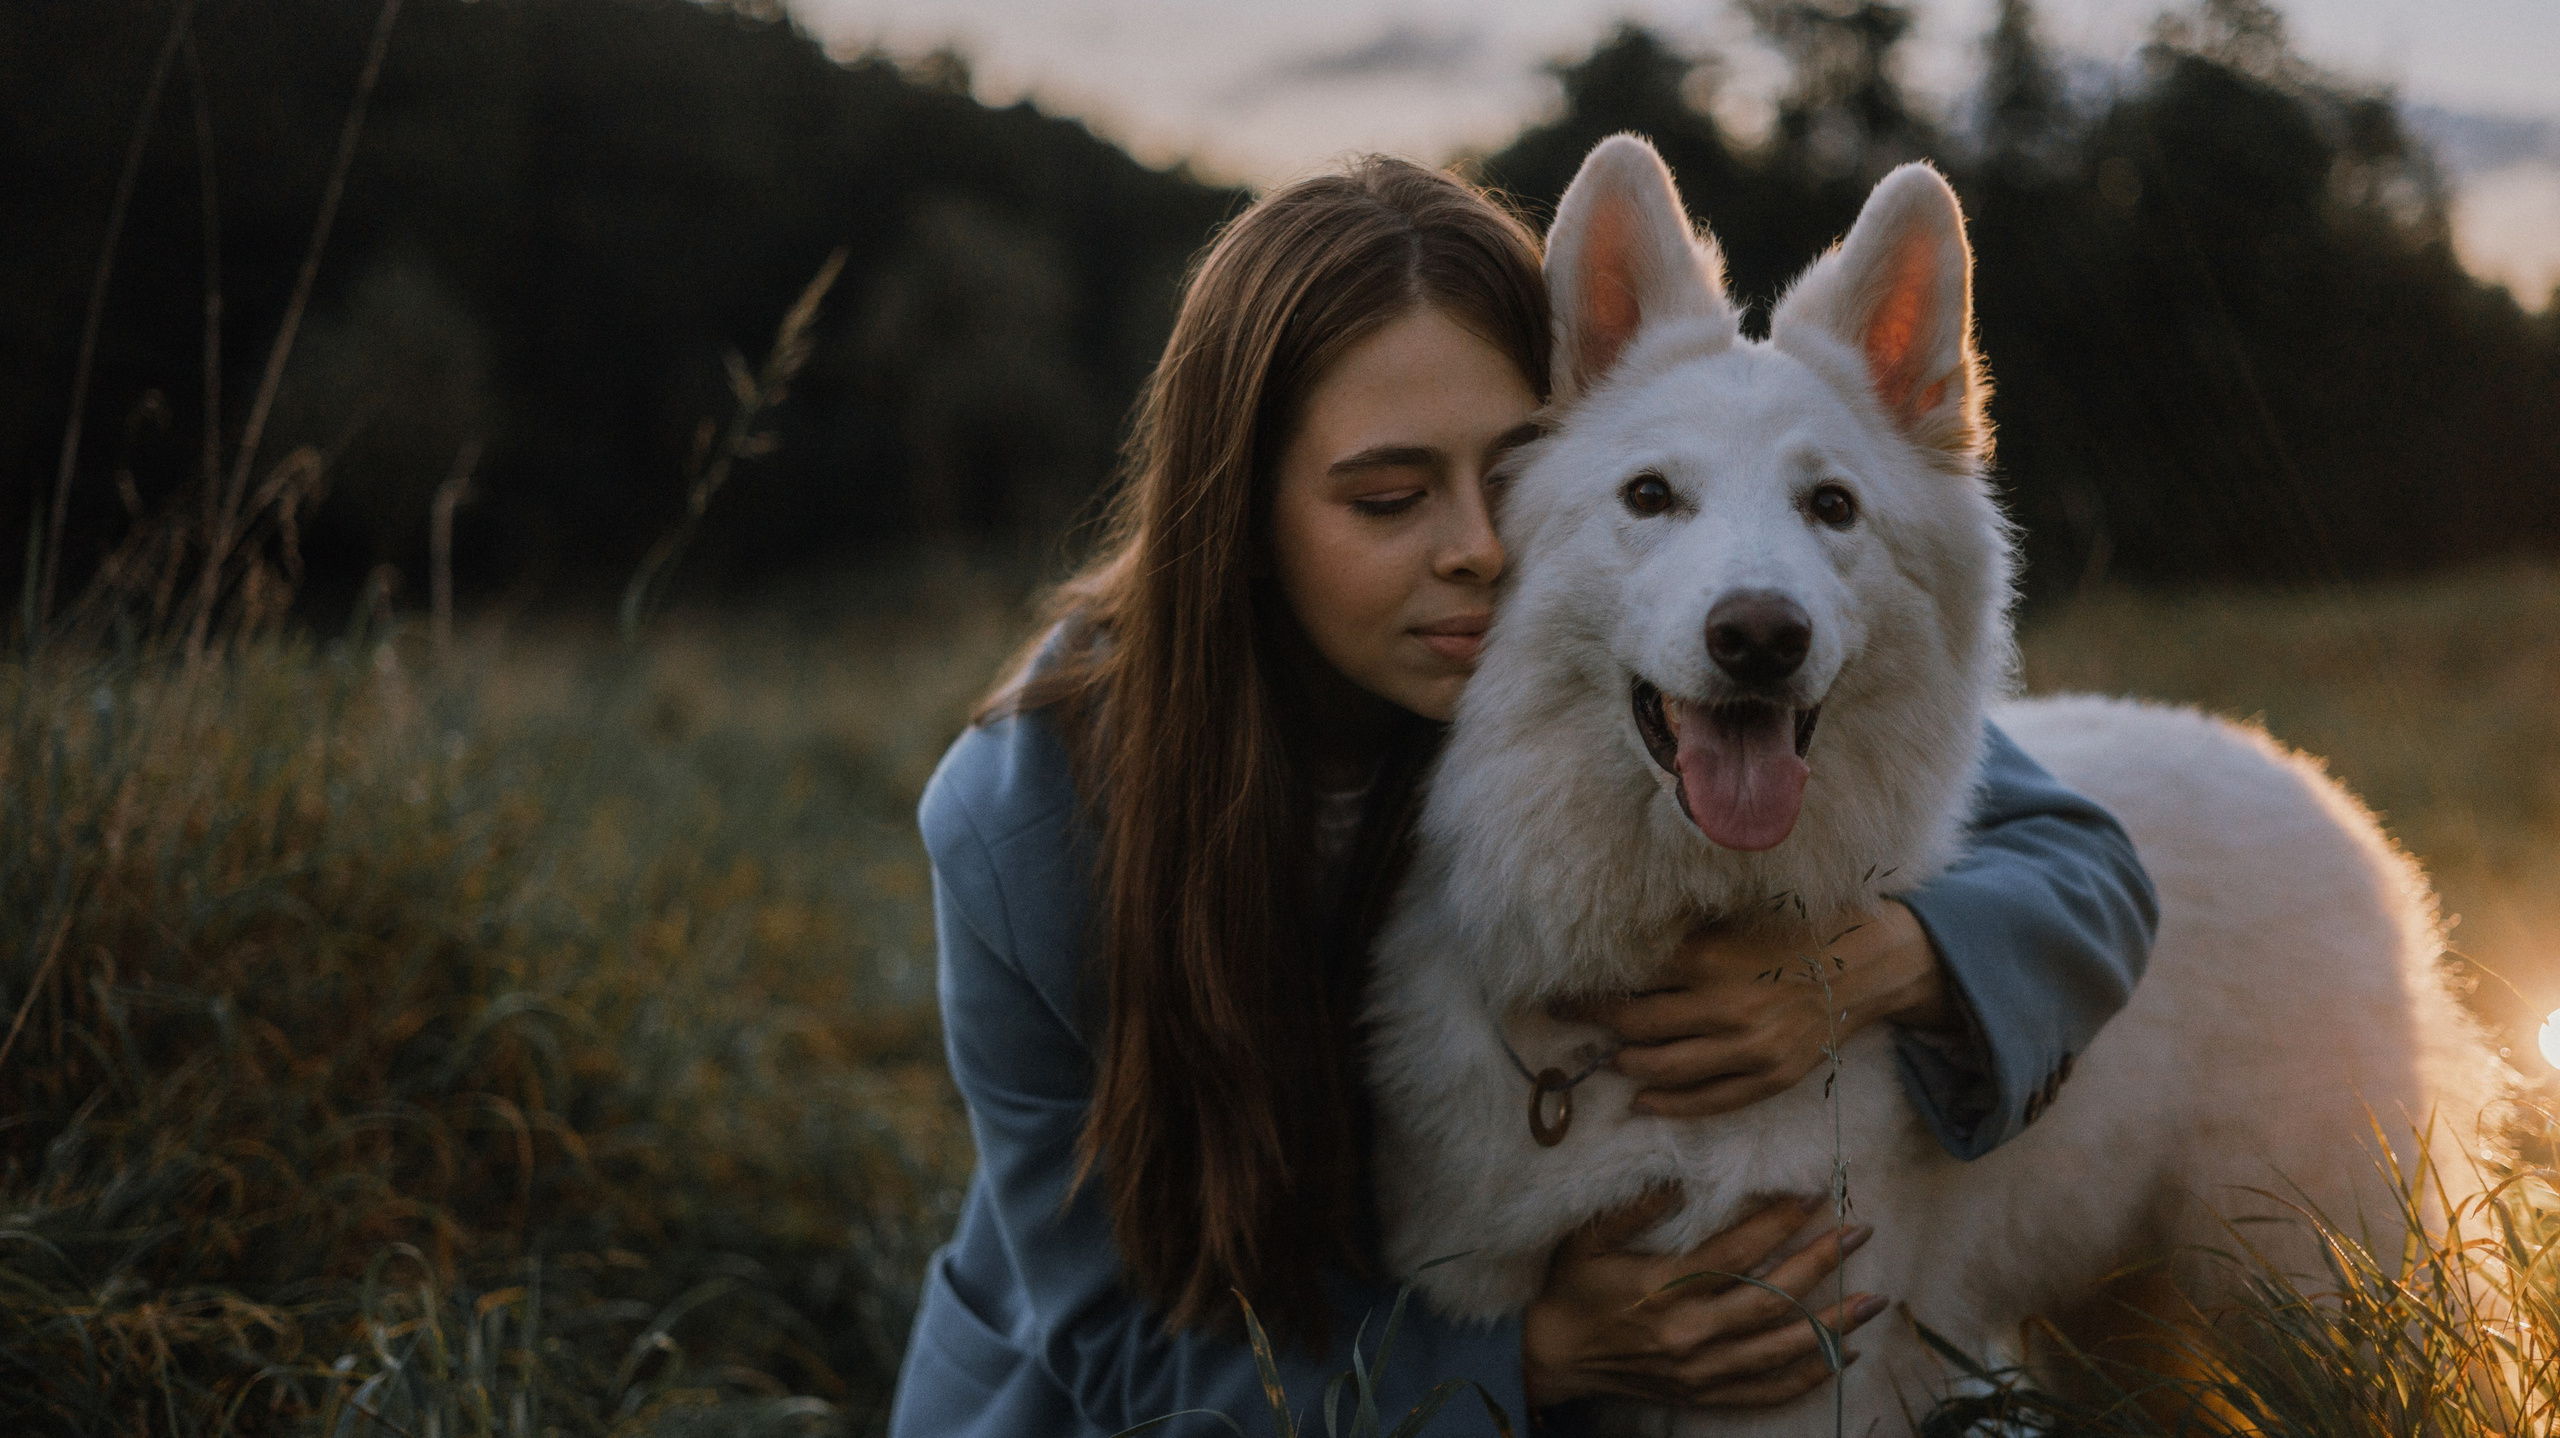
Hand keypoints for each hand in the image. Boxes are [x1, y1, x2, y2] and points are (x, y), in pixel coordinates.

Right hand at [1520, 1188, 1887, 1408]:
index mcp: (1663, 1288)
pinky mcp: (1704, 1393)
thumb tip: (1681, 1178)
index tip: (1811, 1195)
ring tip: (1873, 1298)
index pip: (1734, 1252)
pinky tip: (1842, 1356)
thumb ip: (1634, 1210)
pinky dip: (1808, 1376)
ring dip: (1831, 1324)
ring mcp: (1701, 1369)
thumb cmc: (1573, 1290)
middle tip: (1859, 1231)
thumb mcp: (1588, 1241)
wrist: (1555, 1358)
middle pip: (1769, 1298)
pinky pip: (1766, 1390)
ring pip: (1779, 1348)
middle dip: (1820, 1262)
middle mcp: (1689, 1332)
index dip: (1776, 1222)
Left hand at [1581, 900, 1952, 1117]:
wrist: (1870, 961)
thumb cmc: (1798, 928)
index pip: (1628, 981)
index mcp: (1709, 959)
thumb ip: (1684, 934)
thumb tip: (1621, 944)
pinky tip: (1643, 1101)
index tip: (1559, 989)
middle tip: (1566, 1022)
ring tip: (1610, 1056)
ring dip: (1626, 1064)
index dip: (1588, 989)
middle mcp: (1724, 1006)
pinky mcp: (1771, 1076)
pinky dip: (1669, 1105)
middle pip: (1635, 1027)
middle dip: (1594, 1026)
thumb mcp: (1735, 918)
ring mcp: (1749, 1047)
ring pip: (1663, 1068)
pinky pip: (1709, 1101)